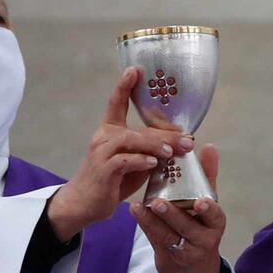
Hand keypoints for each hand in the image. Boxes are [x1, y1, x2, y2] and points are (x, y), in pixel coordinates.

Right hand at [48, 67, 192, 240]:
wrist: (85, 203)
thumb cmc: (113, 179)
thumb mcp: (134, 160)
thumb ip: (150, 148)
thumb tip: (180, 139)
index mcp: (110, 130)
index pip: (117, 103)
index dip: (124, 85)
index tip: (134, 69)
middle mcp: (104, 137)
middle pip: (137, 128)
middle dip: (164, 133)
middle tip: (187, 138)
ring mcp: (101, 153)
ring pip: (130, 141)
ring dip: (154, 145)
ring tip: (172, 151)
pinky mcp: (102, 171)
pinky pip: (123, 161)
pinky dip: (140, 161)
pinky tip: (154, 164)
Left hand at [131, 144, 224, 272]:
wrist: (192, 267)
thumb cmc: (200, 227)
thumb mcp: (207, 204)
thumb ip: (207, 176)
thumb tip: (209, 146)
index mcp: (215, 221)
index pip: (214, 215)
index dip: (208, 210)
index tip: (200, 202)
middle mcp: (203, 237)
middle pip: (188, 226)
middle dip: (174, 214)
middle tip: (159, 202)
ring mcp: (185, 249)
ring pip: (169, 234)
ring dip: (155, 220)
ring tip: (144, 205)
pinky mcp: (168, 255)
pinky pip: (156, 238)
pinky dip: (145, 224)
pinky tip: (135, 210)